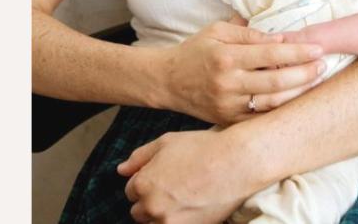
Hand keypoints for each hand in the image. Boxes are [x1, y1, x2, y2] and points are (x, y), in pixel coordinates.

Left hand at [119, 129, 266, 222]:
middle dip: (150, 202)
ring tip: (182, 201)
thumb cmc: (203, 148)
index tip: (163, 178)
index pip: (131, 191)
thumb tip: (121, 170)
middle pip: (139, 212)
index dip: (146, 182)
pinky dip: (178, 221)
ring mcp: (169, 222)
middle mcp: (151, 206)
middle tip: (173, 191)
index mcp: (143, 183)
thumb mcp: (167, 142)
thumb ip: (140, 157)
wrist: (236, 163)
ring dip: (162, 216)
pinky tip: (191, 210)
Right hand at [159, 20, 325, 124]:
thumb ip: (249, 34)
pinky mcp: (228, 120)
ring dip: (298, 93)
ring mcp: (228, 105)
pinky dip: (280, 109)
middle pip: (276, 82)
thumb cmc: (196, 51)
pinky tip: (295, 100)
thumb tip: (281, 38)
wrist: (167, 81)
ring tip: (315, 81)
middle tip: (323, 65)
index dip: (298, 52)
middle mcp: (228, 82)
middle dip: (305, 74)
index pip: (271, 54)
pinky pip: (260, 117)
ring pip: (272, 103)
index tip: (318, 48)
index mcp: (226, 56)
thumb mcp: (217, 31)